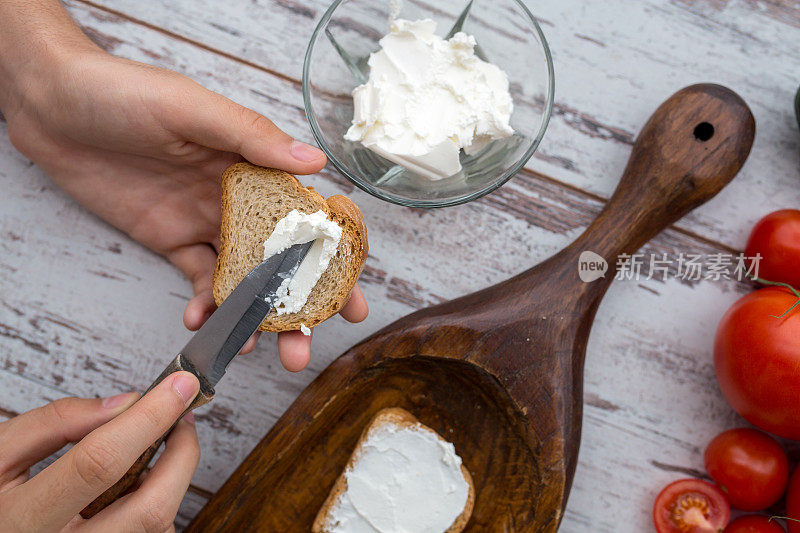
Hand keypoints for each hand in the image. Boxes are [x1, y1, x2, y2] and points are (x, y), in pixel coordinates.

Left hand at [0, 24, 367, 370]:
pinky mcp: (171, 239)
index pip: (306, 220)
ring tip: (254, 347)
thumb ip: (251, 137)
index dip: (333, 262)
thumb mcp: (192, 109)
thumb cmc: (125, 93)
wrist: (55, 107)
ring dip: (251, 315)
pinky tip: (202, 322)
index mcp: (254, 166)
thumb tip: (315, 162)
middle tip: (306, 346)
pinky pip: (197, 278)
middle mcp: (238, 198)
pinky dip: (204, 304)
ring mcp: (205, 222)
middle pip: (280, 259)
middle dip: (297, 305)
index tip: (352, 299)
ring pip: (242, 278)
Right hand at [0, 372, 200, 531]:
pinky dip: (156, 498)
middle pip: (150, 507)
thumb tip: (125, 404)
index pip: (101, 462)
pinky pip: (151, 531)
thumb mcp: (0, 452)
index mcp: (25, 520)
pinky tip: (137, 480)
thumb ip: (57, 422)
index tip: (178, 387)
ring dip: (170, 477)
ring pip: (158, 523)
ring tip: (156, 445)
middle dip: (180, 455)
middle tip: (182, 417)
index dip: (147, 418)